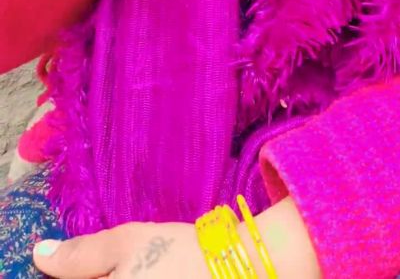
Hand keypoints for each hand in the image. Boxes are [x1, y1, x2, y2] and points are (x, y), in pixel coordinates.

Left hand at [33, 198, 322, 278]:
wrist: (241, 269)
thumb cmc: (181, 252)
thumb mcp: (128, 242)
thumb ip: (80, 254)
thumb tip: (41, 254)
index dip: (83, 274)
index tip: (99, 265)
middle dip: (109, 276)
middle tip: (136, 263)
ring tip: (155, 269)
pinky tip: (167, 277)